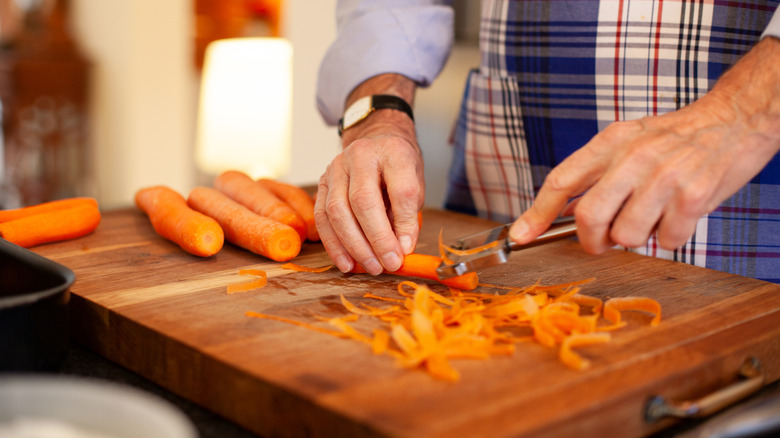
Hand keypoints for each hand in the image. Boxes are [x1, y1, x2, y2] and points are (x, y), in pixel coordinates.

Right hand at [314, 75, 422, 274]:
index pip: (401, 189)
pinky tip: (347, 262)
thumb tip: (401, 248)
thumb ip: (408, 214)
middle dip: (377, 238)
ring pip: (338, 211)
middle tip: (388, 263)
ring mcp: (336, 168)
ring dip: (354, 245)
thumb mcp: (414, 183)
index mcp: (393, 152)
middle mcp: (361, 155)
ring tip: (370, 267)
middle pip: (364, 200)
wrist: (375, 141)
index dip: (405, 223)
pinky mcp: (321, 182)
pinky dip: (334, 244)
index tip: (407, 249)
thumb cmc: (397, 166)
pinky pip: (322, 217)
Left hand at [509, 37, 779, 252]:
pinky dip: (671, 238)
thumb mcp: (628, 140)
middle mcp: (633, 157)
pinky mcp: (693, 196)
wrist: (734, 119)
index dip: (536, 213)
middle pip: (589, 217)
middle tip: (604, 242)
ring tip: (652, 216)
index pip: (561, 180)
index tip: (520, 236)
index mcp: (610, 142)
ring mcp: (664, 176)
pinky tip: (679, 216)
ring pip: (627, 236)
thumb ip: (596, 173)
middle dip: (592, 241)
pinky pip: (667, 241)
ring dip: (637, 238)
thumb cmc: (675, 137)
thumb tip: (559, 213)